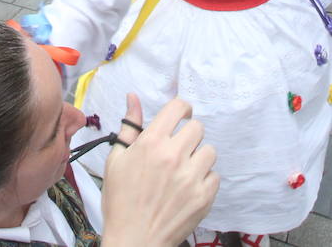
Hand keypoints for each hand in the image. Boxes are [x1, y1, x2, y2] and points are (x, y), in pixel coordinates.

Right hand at [101, 95, 218, 246]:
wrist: (134, 240)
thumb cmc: (120, 201)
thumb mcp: (116, 160)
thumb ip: (129, 127)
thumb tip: (133, 98)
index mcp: (152, 143)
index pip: (179, 108)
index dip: (182, 110)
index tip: (180, 117)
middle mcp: (174, 156)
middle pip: (197, 128)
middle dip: (188, 136)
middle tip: (178, 150)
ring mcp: (191, 177)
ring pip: (209, 151)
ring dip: (198, 158)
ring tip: (183, 171)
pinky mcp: (204, 197)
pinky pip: (214, 175)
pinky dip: (204, 180)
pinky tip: (188, 188)